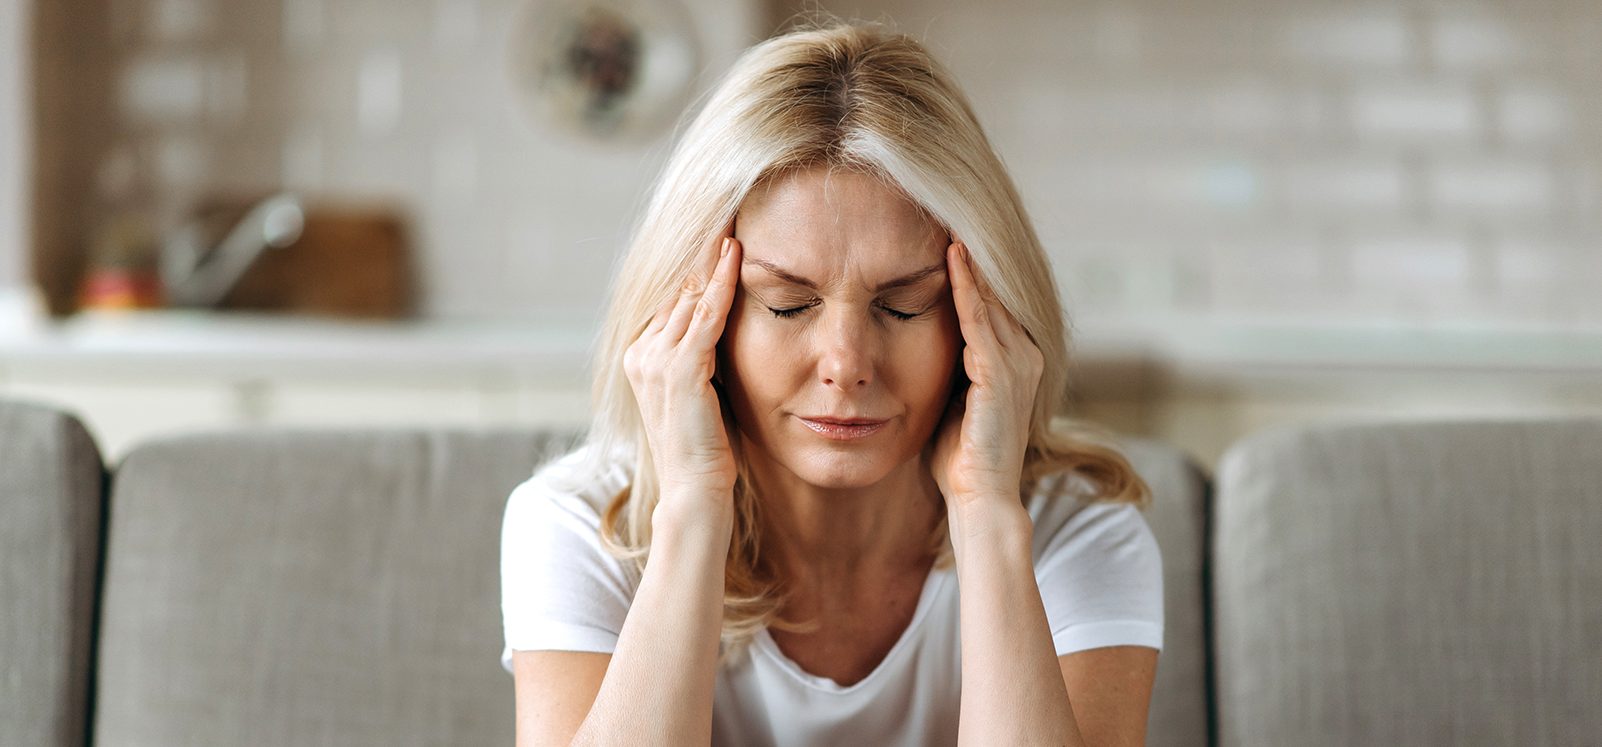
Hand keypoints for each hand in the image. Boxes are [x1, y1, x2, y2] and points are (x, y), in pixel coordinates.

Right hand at [622, 227, 742, 508]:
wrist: (694, 492)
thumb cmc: (705, 450)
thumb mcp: (700, 394)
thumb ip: (701, 360)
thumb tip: (721, 330)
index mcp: (641, 357)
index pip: (672, 299)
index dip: (696, 266)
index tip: (720, 231)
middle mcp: (641, 352)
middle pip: (677, 289)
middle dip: (703, 252)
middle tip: (729, 210)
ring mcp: (656, 360)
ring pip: (689, 294)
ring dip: (713, 256)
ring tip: (734, 219)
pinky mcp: (680, 370)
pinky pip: (704, 314)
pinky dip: (721, 281)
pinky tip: (736, 254)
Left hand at [928, 242, 1043, 514]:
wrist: (980, 500)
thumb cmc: (959, 460)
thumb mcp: (954, 401)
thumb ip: (949, 370)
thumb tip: (918, 343)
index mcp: (1015, 363)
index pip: (991, 304)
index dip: (969, 271)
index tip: (943, 234)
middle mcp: (1025, 356)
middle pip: (995, 292)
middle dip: (972, 255)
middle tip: (946, 210)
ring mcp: (1018, 364)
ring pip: (990, 298)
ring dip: (969, 260)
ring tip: (947, 219)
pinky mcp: (1001, 374)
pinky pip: (981, 320)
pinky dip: (966, 287)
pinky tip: (951, 257)